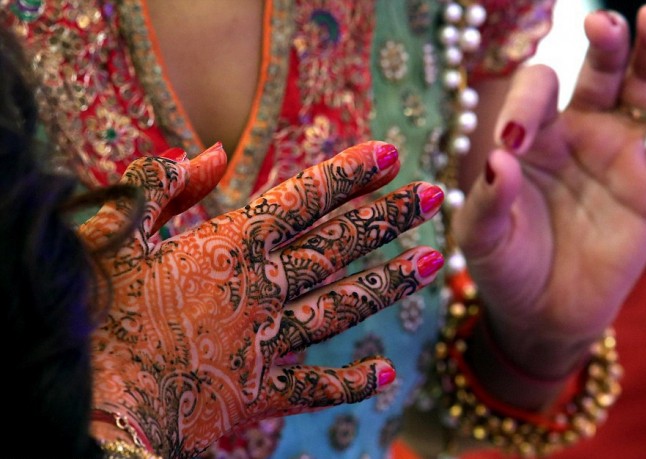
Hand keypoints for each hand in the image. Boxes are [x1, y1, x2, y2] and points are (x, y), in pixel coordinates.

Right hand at [81, 141, 444, 456]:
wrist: (95, 406)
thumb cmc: (92, 315)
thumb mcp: (112, 234)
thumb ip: (160, 187)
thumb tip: (212, 153)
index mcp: (226, 247)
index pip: (301, 199)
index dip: (348, 174)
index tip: (391, 154)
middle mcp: (260, 289)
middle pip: (338, 245)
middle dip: (388, 217)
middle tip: (436, 195)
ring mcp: (265, 343)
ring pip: (341, 307)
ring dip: (389, 284)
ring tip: (433, 263)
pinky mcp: (257, 394)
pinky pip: (314, 388)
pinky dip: (350, 384)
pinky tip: (387, 376)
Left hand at [454, 2, 645, 381]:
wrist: (543, 312)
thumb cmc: (506, 266)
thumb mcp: (482, 237)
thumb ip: (488, 201)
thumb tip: (500, 160)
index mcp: (530, 137)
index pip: (535, 92)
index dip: (526, 103)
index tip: (513, 138)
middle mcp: (576, 134)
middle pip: (597, 73)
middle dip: (604, 44)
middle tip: (602, 21)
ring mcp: (617, 155)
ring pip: (641, 92)